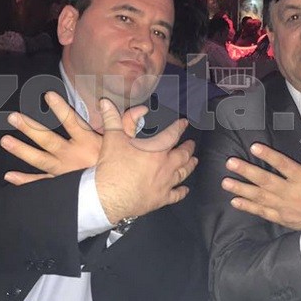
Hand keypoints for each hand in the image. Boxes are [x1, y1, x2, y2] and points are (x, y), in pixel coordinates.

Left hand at [0, 91, 145, 184]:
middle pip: (47, 140)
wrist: (117, 200)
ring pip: (39, 159)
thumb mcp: (127, 147)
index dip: (59, 108)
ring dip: (21, 150)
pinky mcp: (60, 187)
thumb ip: (129, 125)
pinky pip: (40, 184)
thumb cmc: (121, 171)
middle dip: (29, 128)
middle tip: (12, 117)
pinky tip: (9, 176)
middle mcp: (72, 156)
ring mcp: (63, 172)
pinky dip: (24, 181)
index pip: (71, 121)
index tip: (47, 95)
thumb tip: (142, 108)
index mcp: (87, 143)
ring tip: (5, 140)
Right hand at [94, 99, 197, 224]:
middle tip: (192, 144)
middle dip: (188, 148)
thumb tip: (106, 102)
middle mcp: (165, 166)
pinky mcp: (161, 199)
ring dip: (189, 166)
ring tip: (194, 161)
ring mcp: (165, 184)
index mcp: (156, 150)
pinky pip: (176, 195)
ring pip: (183, 173)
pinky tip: (185, 190)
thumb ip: (112, 118)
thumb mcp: (112, 138)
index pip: (172, 134)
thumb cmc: (113, 167)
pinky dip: (182, 192)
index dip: (179, 127)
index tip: (184, 123)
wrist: (109, 197)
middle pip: (182, 155)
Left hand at [223, 137, 300, 229]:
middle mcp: (294, 195)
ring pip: (260, 197)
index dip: (269, 156)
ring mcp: (286, 208)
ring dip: (241, 190)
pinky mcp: (284, 219)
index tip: (254, 146)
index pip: (285, 165)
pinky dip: (249, 207)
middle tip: (230, 163)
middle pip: (266, 181)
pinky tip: (235, 201)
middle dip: (246, 172)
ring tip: (225, 182)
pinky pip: (263, 213)